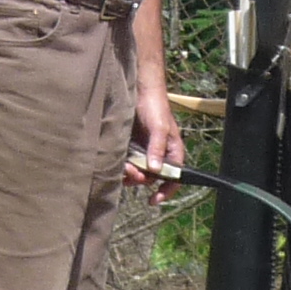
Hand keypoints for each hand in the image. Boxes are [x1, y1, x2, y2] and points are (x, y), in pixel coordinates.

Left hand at [124, 82, 184, 204]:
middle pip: (151, 177)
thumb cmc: (155, 106)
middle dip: (142, 179)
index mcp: (171, 152)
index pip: (174, 177)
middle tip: (132, 172)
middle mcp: (158, 154)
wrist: (138, 89)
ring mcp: (143, 151)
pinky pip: (126, 162)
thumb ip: (157, 148)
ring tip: (124, 167)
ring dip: (130, 174)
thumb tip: (155, 170)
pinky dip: (122, 165)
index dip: (166, 191)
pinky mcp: (129, 146)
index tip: (154, 200)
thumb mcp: (159, 127)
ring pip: (137, 171)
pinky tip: (116, 163)